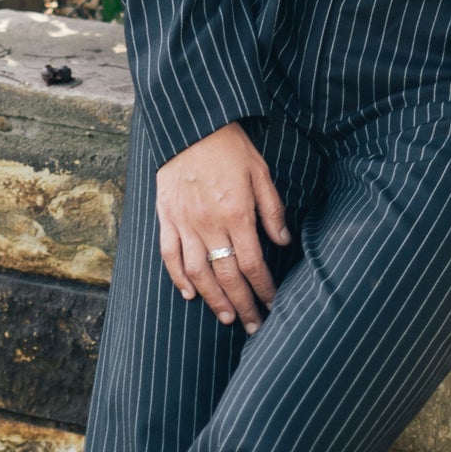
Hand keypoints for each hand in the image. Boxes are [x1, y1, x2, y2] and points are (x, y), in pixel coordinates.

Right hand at [155, 123, 290, 332]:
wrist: (191, 126)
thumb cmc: (230, 147)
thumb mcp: (261, 172)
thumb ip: (272, 210)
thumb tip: (284, 242)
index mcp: (237, 213)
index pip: (253, 263)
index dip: (264, 288)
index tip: (274, 303)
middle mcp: (209, 224)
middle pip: (227, 275)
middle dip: (243, 304)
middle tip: (255, 325)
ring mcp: (185, 223)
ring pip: (198, 273)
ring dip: (213, 299)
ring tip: (227, 316)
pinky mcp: (166, 218)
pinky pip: (170, 256)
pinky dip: (178, 278)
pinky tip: (190, 294)